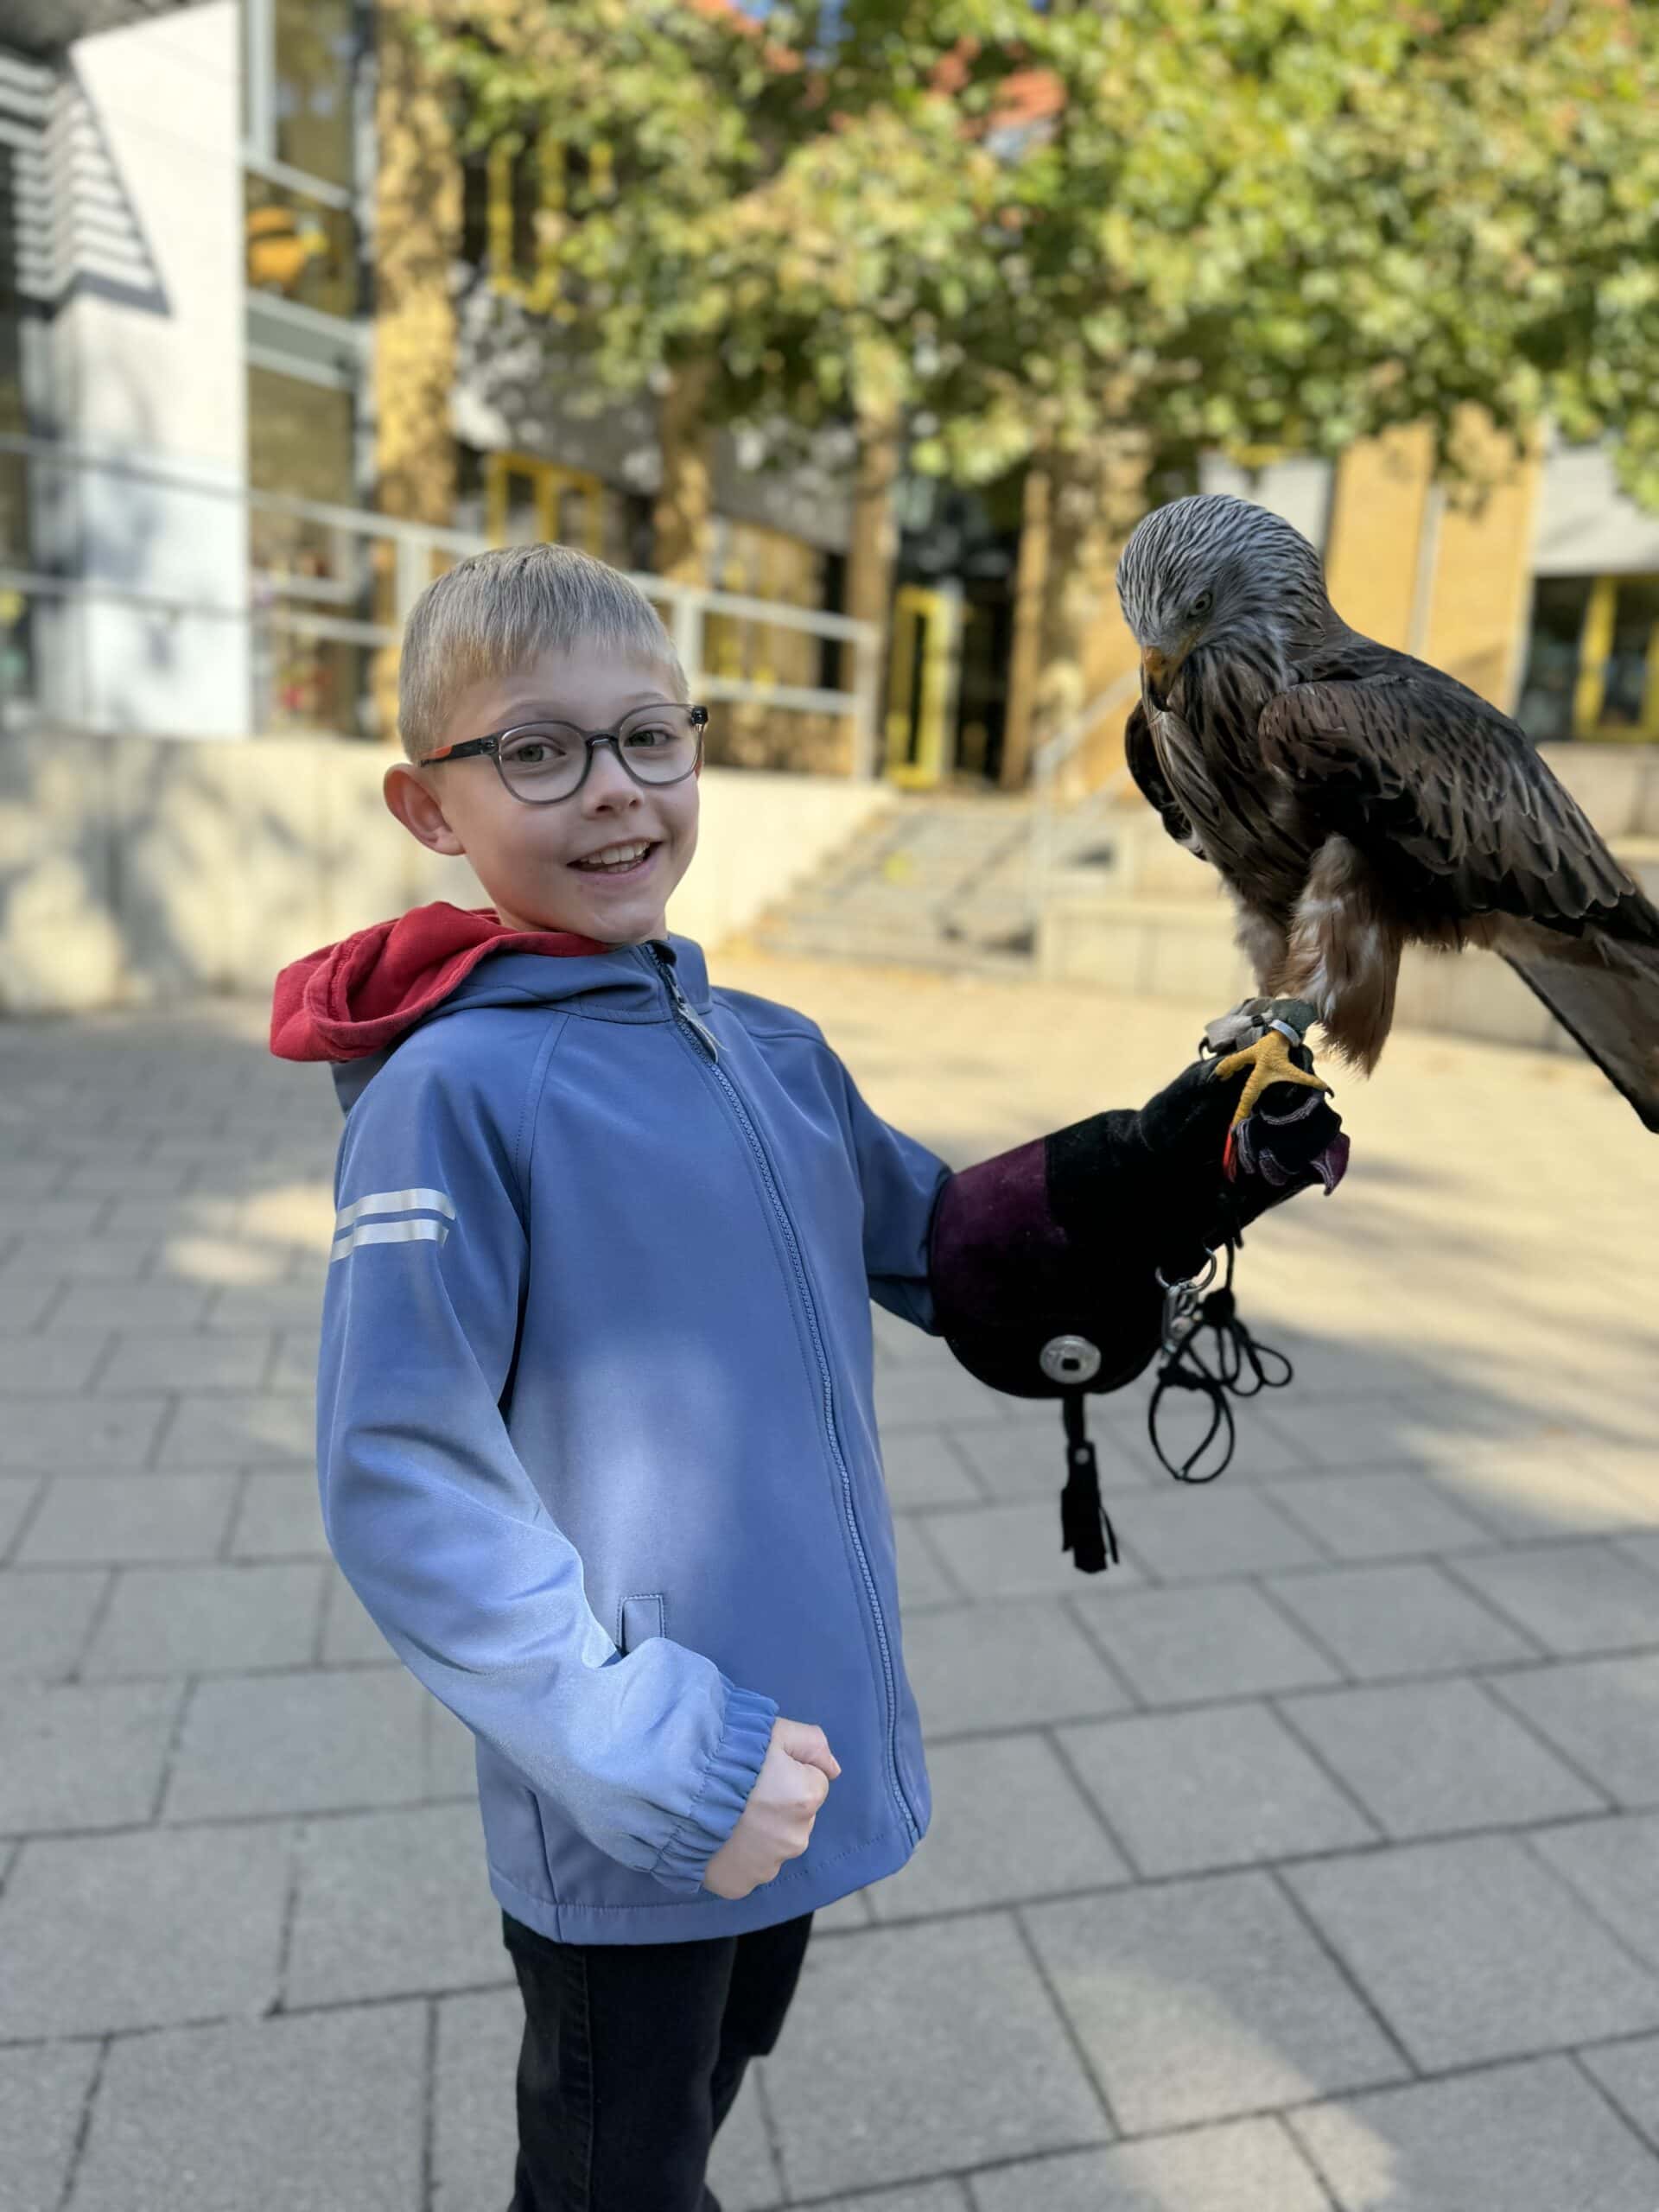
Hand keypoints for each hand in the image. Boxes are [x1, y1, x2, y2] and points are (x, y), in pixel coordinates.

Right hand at [702, 1718, 839, 1900]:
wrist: (675, 1790)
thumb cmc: (728, 1754)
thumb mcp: (776, 1731)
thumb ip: (813, 1743)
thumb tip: (833, 1769)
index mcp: (806, 1798)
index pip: (813, 1783)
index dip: (787, 1773)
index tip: (762, 1770)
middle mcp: (794, 1838)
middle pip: (795, 1818)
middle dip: (777, 1806)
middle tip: (742, 1792)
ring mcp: (767, 1867)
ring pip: (772, 1845)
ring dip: (758, 1833)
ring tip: (726, 1813)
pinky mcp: (741, 1885)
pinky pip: (748, 1869)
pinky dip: (737, 1857)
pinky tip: (719, 1838)